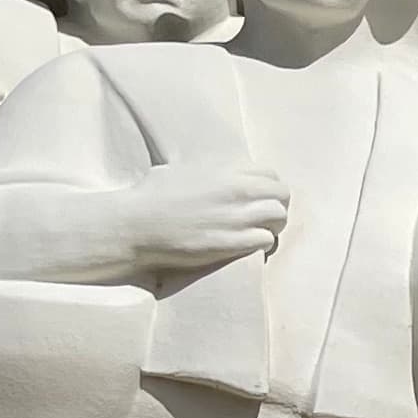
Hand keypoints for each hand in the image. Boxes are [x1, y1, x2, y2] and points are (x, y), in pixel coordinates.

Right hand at [115, 163, 287, 276]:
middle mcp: (235, 191)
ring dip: (273, 227)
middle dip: (277, 206)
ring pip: (279, 218)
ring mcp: (235, 217)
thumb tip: (217, 174)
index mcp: (224, 171)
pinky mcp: (231, 243)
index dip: (268, 188)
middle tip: (264, 218)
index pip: (270, 174)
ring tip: (259, 233)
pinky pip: (266, 241)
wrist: (136, 225)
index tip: (260, 198)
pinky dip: (263, 244)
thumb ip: (209, 172)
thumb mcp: (182, 171)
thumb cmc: (151, 197)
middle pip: (282, 195)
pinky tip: (249, 246)